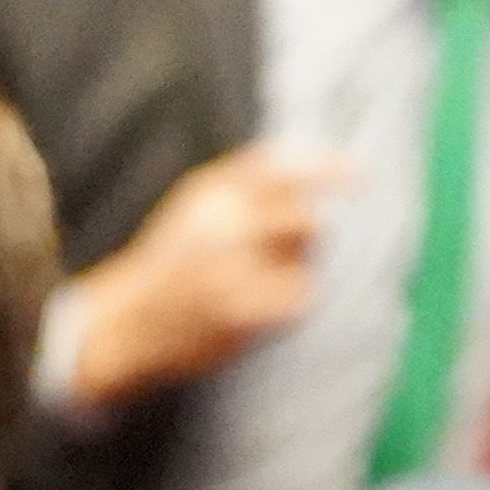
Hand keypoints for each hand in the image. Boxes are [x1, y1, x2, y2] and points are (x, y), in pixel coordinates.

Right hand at [61, 144, 343, 401]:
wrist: (128, 323)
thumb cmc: (172, 266)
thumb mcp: (196, 207)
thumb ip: (244, 185)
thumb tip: (314, 166)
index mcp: (212, 191)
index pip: (280, 167)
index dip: (327, 168)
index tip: (362, 178)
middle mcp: (222, 223)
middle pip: (307, 221)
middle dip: (307, 241)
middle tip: (277, 258)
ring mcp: (231, 268)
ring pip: (305, 264)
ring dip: (293, 273)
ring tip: (250, 286)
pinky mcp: (240, 310)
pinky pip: (298, 299)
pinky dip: (288, 307)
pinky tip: (256, 312)